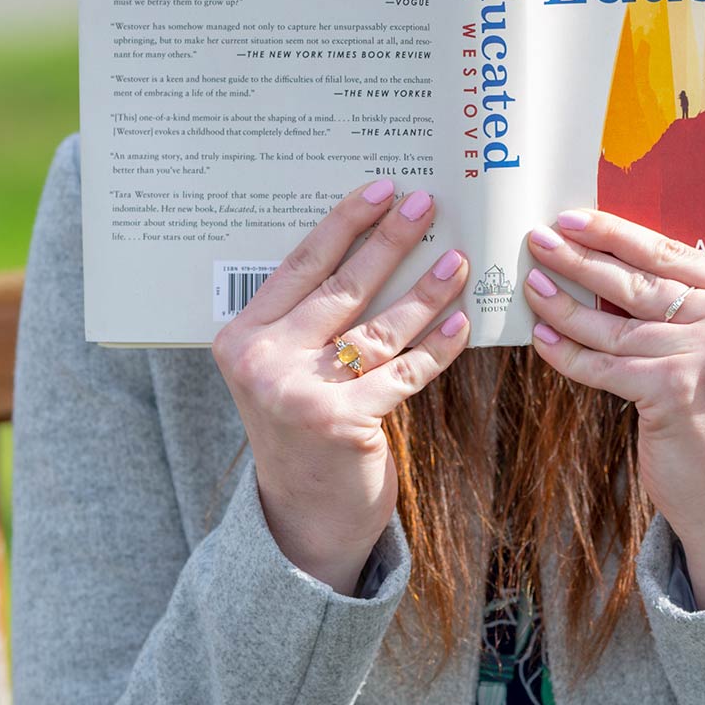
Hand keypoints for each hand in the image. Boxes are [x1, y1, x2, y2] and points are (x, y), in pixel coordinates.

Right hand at [210, 176, 469, 594]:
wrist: (304, 516)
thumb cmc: (306, 424)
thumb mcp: (285, 367)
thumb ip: (309, 318)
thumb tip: (375, 242)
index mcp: (243, 336)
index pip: (301, 264)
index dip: (344, 222)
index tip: (380, 188)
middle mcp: (264, 362)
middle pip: (342, 286)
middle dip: (390, 240)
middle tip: (425, 204)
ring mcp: (301, 393)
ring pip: (379, 327)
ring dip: (426, 290)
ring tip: (457, 261)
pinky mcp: (343, 423)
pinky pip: (404, 372)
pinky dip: (438, 346)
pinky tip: (462, 323)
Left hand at [521, 209, 704, 606]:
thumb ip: (687, 308)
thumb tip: (605, 262)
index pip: (673, 254)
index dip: (617, 234)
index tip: (573, 219)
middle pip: (642, 282)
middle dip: (583, 258)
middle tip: (539, 240)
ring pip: (617, 324)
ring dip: (566, 305)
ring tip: (533, 287)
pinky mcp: (675, 391)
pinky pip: (605, 366)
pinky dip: (569, 353)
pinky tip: (543, 339)